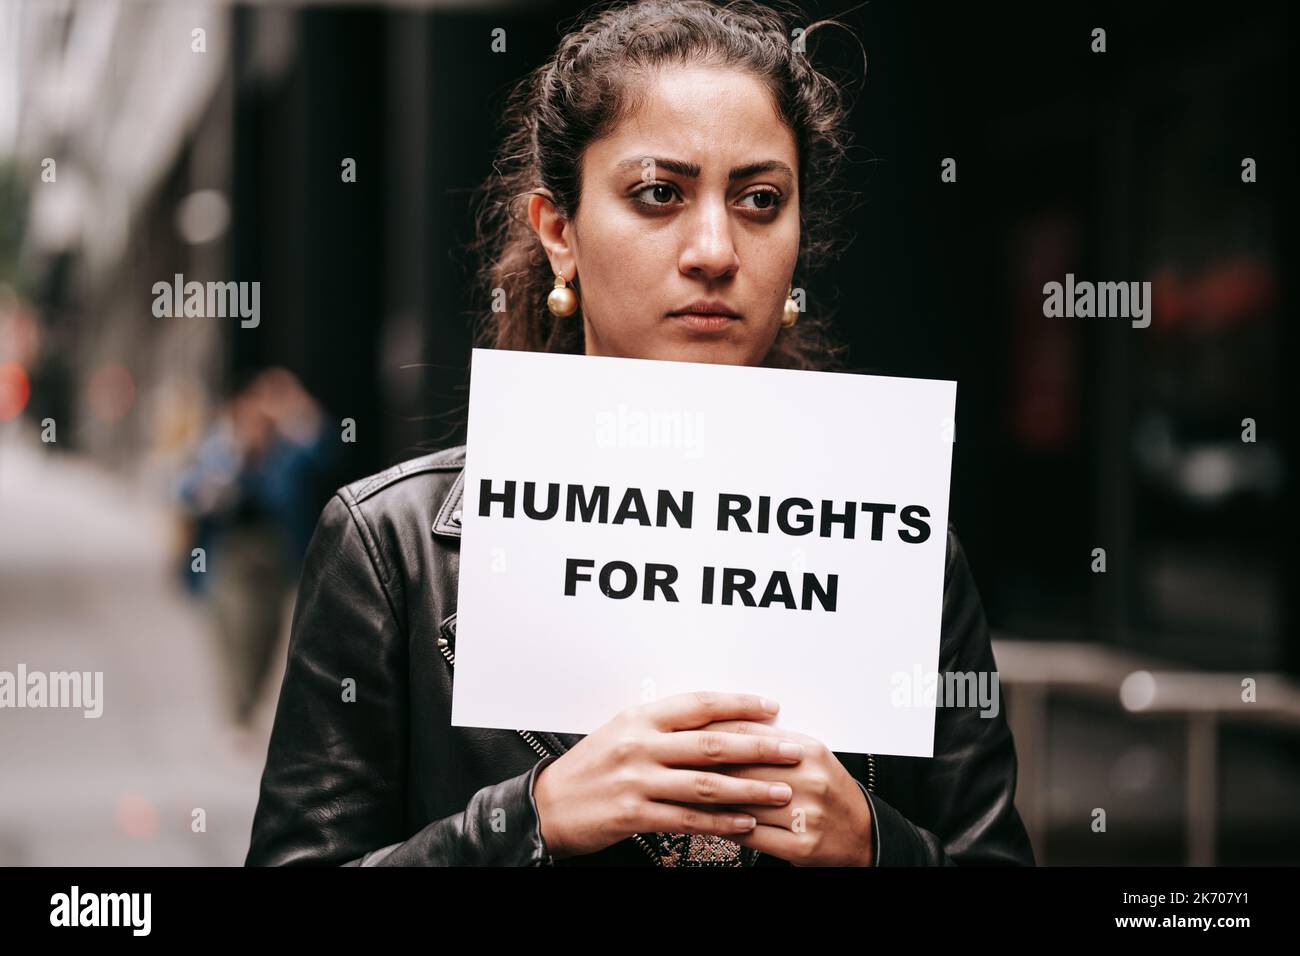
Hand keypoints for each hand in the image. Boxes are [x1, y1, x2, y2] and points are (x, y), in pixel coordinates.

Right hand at [532, 691, 807, 858]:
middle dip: (759, 747)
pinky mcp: (634, 814)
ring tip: (782, 791)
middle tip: (792, 750)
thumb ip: (664, 726)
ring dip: (750, 788)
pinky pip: (687, 819)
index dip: (740, 705)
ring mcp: (637, 780)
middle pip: (712, 743)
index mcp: (641, 717)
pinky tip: (746, 823)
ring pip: (706, 783)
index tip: (772, 708)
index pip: (700, 704)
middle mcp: (641, 745)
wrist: (548, 805)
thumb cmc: (589, 767)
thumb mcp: (622, 732)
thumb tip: (714, 719)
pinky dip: (721, 822)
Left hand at [693, 719, 874, 865]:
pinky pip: (750, 834)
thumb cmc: (826, 789)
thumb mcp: (807, 755)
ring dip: (705, 799)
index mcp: (808, 749)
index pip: (748, 735)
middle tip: (668, 761)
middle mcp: (809, 779)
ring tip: (676, 790)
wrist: (862, 832)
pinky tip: (702, 820)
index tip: (679, 733)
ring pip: (742, 803)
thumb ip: (769, 740)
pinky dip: (723, 826)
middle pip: (740, 769)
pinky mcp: (800, 845)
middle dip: (698, 766)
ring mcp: (805, 814)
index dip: (710, 734)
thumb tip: (719, 723)